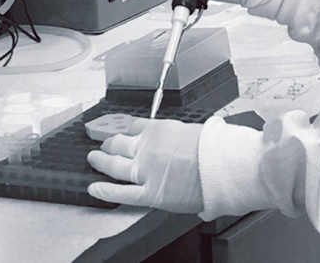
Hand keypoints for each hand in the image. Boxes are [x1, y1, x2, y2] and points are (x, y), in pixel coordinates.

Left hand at [86, 118, 204, 212]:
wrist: (224, 167)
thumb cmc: (215, 149)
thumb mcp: (192, 130)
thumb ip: (175, 136)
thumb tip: (173, 143)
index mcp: (159, 129)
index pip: (134, 126)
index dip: (127, 131)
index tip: (125, 133)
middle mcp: (148, 148)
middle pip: (119, 143)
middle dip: (109, 143)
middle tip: (105, 144)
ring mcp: (146, 171)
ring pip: (115, 165)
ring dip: (101, 161)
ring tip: (94, 159)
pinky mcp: (150, 193)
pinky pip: (122, 193)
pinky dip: (105, 191)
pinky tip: (94, 189)